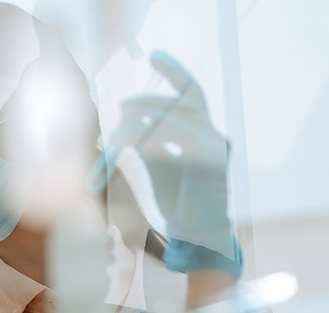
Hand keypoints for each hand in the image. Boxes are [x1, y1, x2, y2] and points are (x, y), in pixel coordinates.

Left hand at [112, 51, 237, 267]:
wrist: (200, 239)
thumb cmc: (179, 205)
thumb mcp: (162, 167)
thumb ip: (151, 143)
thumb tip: (122, 127)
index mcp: (205, 134)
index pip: (193, 92)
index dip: (175, 71)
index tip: (155, 56)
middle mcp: (212, 137)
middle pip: (175, 103)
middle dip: (142, 106)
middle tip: (118, 114)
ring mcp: (211, 150)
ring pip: (168, 120)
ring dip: (136, 125)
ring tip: (116, 137)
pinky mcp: (203, 166)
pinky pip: (166, 143)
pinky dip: (140, 142)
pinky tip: (123, 147)